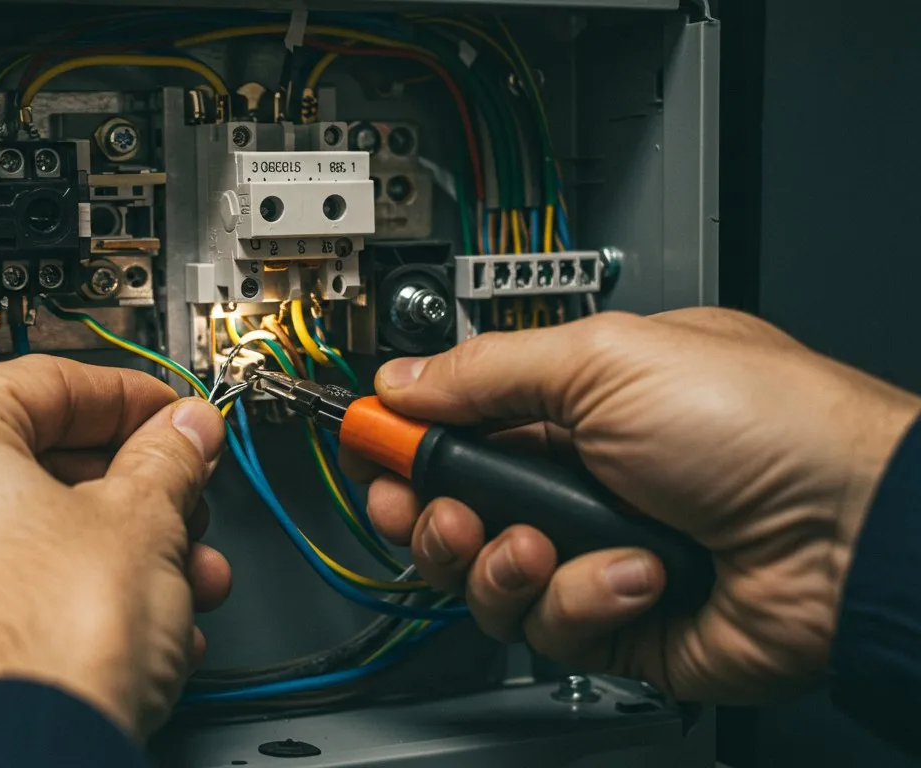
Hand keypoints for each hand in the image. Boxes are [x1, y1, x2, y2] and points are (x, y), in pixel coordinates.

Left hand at [0, 357, 229, 755]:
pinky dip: (47, 606)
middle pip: (25, 468)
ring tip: (174, 585)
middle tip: (181, 506)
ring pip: (6, 545)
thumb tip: (181, 435)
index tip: (173, 420)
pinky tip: (119, 632)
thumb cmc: (43, 654)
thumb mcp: (143, 524)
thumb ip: (166, 460)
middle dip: (125, 494)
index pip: (47, 383)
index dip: (131, 400)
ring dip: (101, 556)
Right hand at [352, 308, 920, 702]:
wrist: (850, 531)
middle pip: (448, 508)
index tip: (368, 446)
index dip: (402, 439)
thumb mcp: (607, 359)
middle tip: (438, 506)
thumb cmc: (764, 424)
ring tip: (551, 542)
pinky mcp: (614, 622)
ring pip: (483, 577)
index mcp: (571, 404)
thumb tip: (400, 381)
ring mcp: (592, 553)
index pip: (452, 424)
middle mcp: (575, 480)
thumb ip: (486, 370)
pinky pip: (546, 626)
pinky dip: (585, 600)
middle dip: (430, 512)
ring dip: (504, 561)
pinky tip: (635, 574)